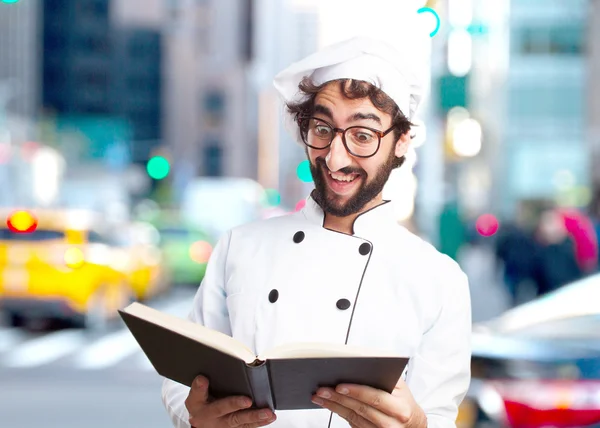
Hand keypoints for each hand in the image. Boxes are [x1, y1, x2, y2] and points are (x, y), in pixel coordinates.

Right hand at [185, 375, 276, 427]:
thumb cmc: (200, 406)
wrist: (201, 424)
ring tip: (267, 413)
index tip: (203, 380)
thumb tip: (202, 379)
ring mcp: (226, 425)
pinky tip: (269, 417)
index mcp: (201, 407)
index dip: (201, 388)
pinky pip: (248, 426)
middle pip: (225, 411)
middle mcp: (214, 418)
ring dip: (255, 417)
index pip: (199, 396)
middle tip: (247, 401)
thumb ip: (199, 388)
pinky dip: (259, 422)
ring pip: (241, 422)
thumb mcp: (195, 397)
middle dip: (236, 406)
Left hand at [311, 377, 426, 427]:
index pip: (375, 398)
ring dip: (333, 406)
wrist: (413, 424)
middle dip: (338, 398)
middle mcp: (391, 423)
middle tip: (322, 389)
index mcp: (399, 407)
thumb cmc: (403, 400)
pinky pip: (352, 424)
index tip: (339, 385)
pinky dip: (338, 413)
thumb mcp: (400, 386)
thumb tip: (361, 360)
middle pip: (360, 409)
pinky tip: (328, 404)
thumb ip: (385, 374)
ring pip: (353, 418)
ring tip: (319, 396)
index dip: (356, 391)